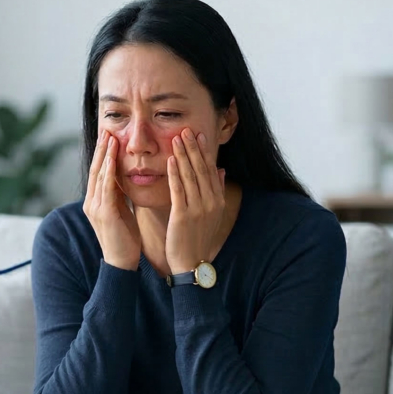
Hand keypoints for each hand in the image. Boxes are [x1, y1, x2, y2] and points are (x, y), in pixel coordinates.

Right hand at [84, 129, 141, 269]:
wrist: (121, 261)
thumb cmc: (125, 238)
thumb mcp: (121, 211)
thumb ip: (118, 195)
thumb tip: (122, 179)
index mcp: (95, 201)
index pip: (98, 172)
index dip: (102, 153)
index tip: (109, 136)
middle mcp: (91, 202)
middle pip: (95, 169)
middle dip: (101, 149)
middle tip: (107, 130)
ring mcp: (95, 207)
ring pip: (98, 175)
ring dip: (104, 154)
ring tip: (110, 137)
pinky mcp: (104, 213)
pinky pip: (106, 187)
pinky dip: (108, 170)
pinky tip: (112, 158)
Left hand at [165, 127, 226, 273]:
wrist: (191, 263)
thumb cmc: (197, 238)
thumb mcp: (212, 214)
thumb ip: (216, 190)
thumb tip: (221, 169)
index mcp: (217, 200)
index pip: (211, 170)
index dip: (205, 151)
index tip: (199, 135)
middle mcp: (211, 202)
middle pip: (202, 169)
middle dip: (193, 148)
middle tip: (186, 130)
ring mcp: (198, 209)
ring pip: (191, 176)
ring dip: (183, 155)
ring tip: (177, 138)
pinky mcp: (183, 215)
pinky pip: (179, 190)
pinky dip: (175, 174)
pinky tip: (171, 160)